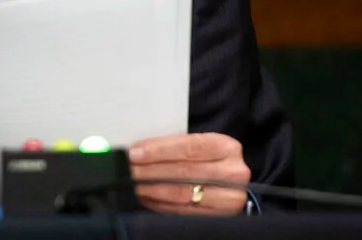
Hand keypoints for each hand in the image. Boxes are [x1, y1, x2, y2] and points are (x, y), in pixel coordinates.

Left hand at [128, 133, 249, 215]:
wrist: (230, 182)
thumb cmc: (209, 159)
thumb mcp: (200, 144)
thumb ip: (175, 145)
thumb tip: (138, 150)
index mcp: (227, 147)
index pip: (188, 147)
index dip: (159, 150)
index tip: (135, 153)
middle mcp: (233, 173)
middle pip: (183, 171)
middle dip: (150, 170)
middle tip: (128, 170)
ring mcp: (229, 198)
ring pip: (182, 193)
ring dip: (151, 189)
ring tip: (133, 184)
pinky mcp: (220, 217)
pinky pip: (183, 211)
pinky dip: (160, 204)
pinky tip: (145, 197)